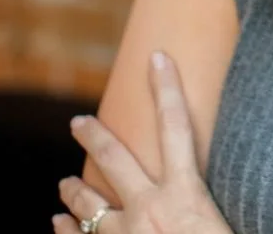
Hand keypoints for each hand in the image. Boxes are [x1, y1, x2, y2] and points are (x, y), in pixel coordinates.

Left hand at [54, 50, 230, 233]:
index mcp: (185, 192)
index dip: (167, 88)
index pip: (178, 126)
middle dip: (96, 135)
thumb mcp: (217, 224)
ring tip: (64, 182)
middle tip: (78, 121)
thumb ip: (202, 206)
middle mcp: (149, 207)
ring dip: (75, 191)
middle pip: (117, 159)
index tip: (157, 56)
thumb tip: (197, 196)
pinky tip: (56, 224)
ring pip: (90, 205)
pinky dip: (66, 231)